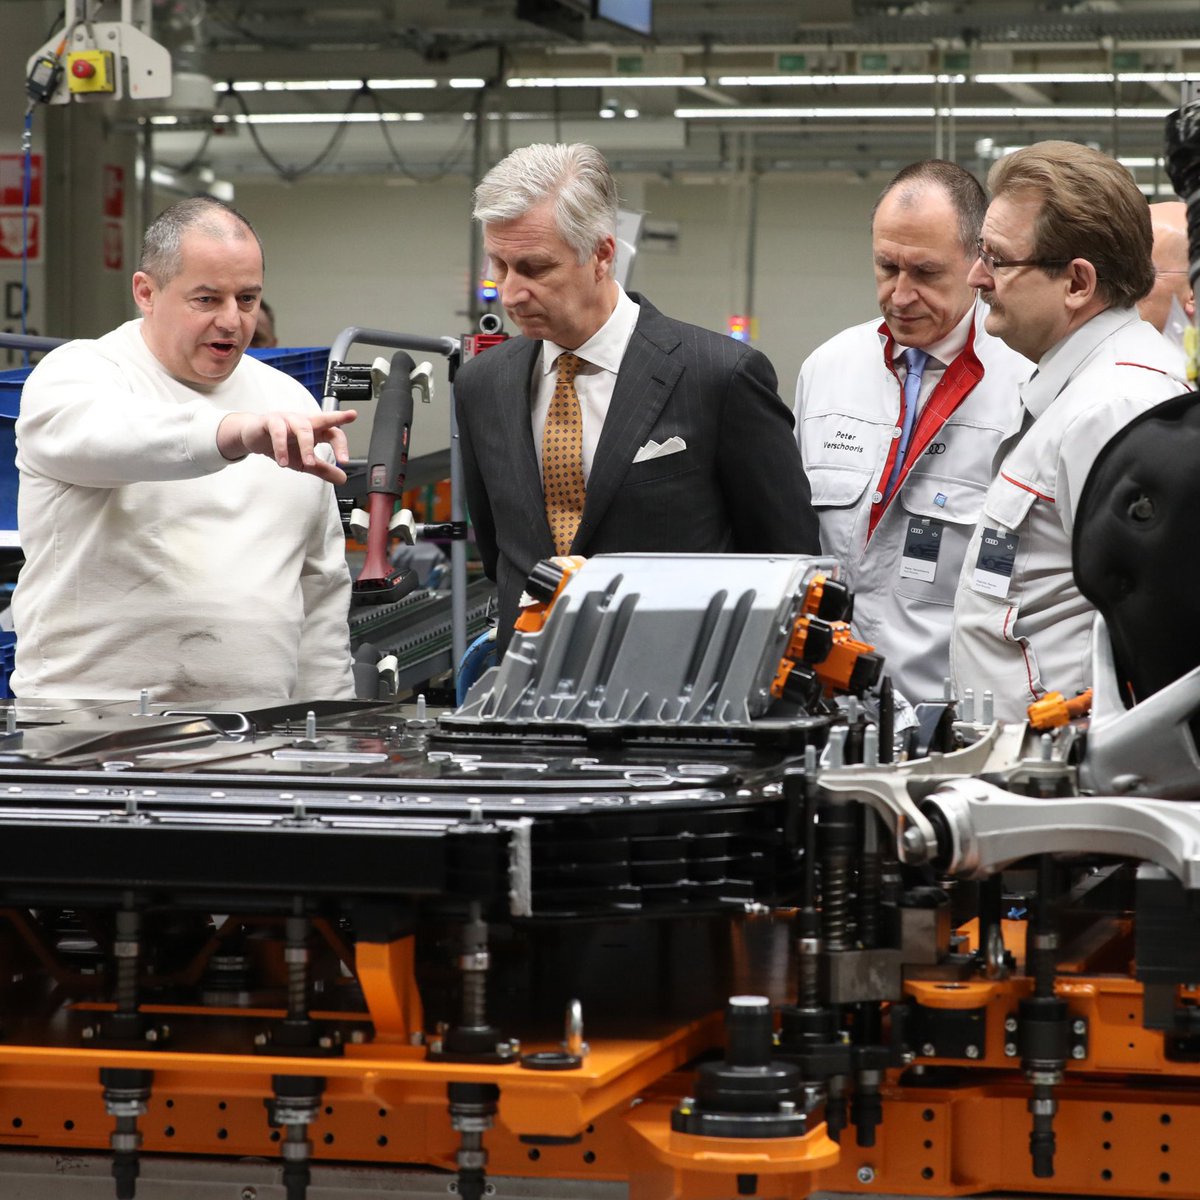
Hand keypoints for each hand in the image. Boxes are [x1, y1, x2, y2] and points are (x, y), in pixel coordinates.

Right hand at [218, 409, 357, 483]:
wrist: (254, 437)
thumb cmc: (282, 445)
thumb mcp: (304, 462)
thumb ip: (323, 469)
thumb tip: (342, 478)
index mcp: (315, 429)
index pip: (334, 433)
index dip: (341, 446)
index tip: (345, 461)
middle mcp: (303, 421)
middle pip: (322, 419)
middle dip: (335, 420)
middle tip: (345, 432)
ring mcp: (287, 419)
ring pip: (302, 427)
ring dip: (307, 447)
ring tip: (308, 463)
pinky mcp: (270, 421)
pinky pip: (278, 431)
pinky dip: (281, 447)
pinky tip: (283, 461)